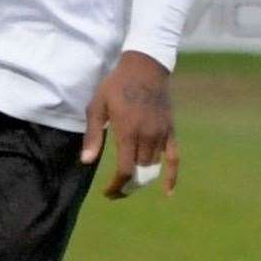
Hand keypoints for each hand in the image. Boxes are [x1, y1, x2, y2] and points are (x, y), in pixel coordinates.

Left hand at [81, 50, 178, 198]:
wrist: (145, 67)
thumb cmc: (116, 85)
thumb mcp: (97, 106)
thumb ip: (93, 135)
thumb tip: (86, 161)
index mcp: (128, 131)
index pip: (125, 171)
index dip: (116, 186)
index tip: (108, 193)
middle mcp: (147, 136)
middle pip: (139, 172)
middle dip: (127, 186)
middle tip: (116, 191)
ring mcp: (161, 134)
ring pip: (152, 167)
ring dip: (141, 179)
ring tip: (129, 185)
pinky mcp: (170, 130)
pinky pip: (174, 158)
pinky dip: (171, 176)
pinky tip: (167, 192)